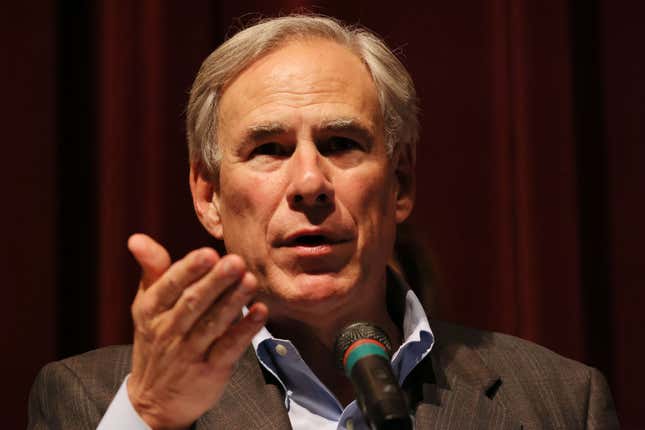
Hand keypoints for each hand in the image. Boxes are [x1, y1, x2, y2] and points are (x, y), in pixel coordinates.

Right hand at [125, 233, 267, 429]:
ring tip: (251, 280)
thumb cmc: (156, 338)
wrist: (154, 399)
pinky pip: (229, 348)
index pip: (169, 287)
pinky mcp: (210, 371)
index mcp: (151, 310)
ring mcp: (188, 353)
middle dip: (215, 282)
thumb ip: (152, 269)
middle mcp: (167, 331)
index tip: (208, 253)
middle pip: (193, 304)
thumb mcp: (147, 304)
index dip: (189, 270)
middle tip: (236, 261)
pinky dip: (245, 330)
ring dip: (234, 302)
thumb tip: (137, 238)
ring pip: (212, 324)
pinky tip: (260, 312)